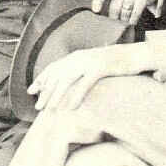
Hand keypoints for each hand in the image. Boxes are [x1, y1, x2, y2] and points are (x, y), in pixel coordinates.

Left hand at [28, 43, 153, 111]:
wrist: (133, 55)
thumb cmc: (113, 63)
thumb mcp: (93, 65)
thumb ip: (80, 70)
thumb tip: (68, 81)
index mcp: (76, 56)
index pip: (54, 67)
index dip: (42, 79)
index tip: (31, 91)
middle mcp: (79, 57)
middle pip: (57, 75)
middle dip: (46, 91)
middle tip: (37, 106)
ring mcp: (89, 62)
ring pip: (67, 80)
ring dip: (57, 96)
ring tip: (50, 110)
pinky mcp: (100, 68)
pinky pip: (84, 84)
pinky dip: (76, 96)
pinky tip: (70, 108)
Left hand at [92, 0, 157, 25]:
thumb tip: (101, 17)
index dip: (97, 1)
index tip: (96, 10)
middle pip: (114, 8)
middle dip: (114, 18)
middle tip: (115, 21)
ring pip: (125, 13)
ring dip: (124, 20)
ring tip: (124, 20)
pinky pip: (135, 14)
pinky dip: (132, 20)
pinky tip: (131, 21)